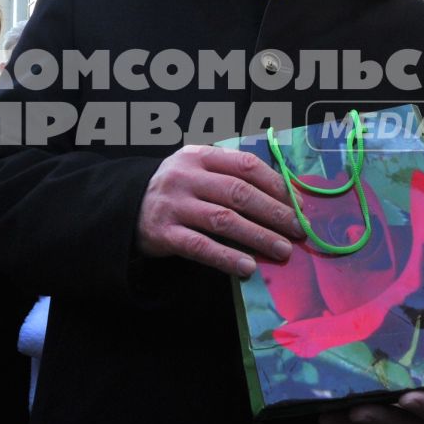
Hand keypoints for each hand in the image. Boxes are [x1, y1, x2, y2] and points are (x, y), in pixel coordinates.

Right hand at [134, 144, 302, 277]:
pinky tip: (248, 267)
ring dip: (258, 236)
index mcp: (199, 156)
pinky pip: (201, 247)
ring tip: (282, 250)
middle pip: (239, 193)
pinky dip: (227, 258)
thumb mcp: (197, 170)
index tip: (297, 204)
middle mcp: (186, 177)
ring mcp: (174, 205)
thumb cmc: (177, 190)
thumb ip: (231, 176)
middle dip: (274, 213)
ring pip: (224, 220)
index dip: (275, 185)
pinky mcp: (164, 234)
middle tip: (297, 230)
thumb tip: (284, 199)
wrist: (125, 206)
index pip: (245, 165)